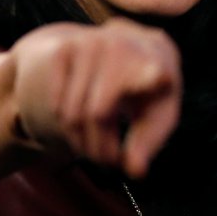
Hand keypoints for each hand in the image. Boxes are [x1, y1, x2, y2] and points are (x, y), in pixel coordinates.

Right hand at [11, 17, 181, 178]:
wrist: (129, 47)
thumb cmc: (149, 90)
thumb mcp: (159, 115)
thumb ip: (149, 143)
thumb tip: (135, 171)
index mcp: (155, 64)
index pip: (152, 69)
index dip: (152, 75)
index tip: (158, 76)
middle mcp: (121, 48)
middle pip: (97, 115)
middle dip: (100, 149)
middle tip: (110, 162)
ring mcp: (89, 44)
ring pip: (72, 114)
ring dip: (82, 143)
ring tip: (99, 146)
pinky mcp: (64, 50)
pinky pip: (57, 105)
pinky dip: (67, 127)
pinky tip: (84, 124)